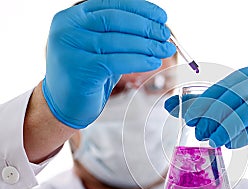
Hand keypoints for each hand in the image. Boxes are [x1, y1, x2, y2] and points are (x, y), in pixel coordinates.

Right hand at [43, 0, 175, 128]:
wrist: (64, 103)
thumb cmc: (87, 73)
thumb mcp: (100, 46)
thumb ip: (119, 33)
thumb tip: (156, 28)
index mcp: (73, 16)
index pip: (111, 3)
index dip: (140, 8)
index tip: (161, 17)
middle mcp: (68, 27)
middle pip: (115, 19)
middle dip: (146, 27)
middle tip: (165, 35)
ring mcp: (71, 47)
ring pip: (118, 40)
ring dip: (147, 45)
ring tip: (164, 50)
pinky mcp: (80, 68)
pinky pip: (117, 61)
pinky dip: (139, 60)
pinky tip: (153, 62)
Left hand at [165, 61, 247, 171]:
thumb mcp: (235, 110)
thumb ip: (206, 106)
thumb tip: (169, 106)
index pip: (229, 84)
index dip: (207, 101)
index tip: (190, 117)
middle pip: (238, 95)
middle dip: (215, 114)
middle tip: (200, 132)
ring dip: (228, 126)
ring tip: (214, 140)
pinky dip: (245, 135)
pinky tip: (231, 143)